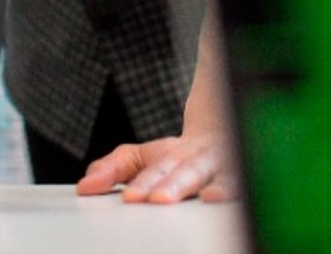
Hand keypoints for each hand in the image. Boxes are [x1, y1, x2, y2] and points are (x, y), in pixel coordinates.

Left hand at [76, 129, 237, 203]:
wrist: (225, 131)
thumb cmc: (181, 154)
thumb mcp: (145, 156)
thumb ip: (114, 168)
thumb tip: (85, 185)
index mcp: (174, 153)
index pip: (156, 166)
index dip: (144, 181)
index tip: (130, 197)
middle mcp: (200, 157)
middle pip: (185, 170)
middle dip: (173, 184)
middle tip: (156, 199)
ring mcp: (225, 166)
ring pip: (218, 174)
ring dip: (212, 186)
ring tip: (206, 198)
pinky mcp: (245, 177)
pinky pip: (245, 183)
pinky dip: (238, 189)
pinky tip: (229, 198)